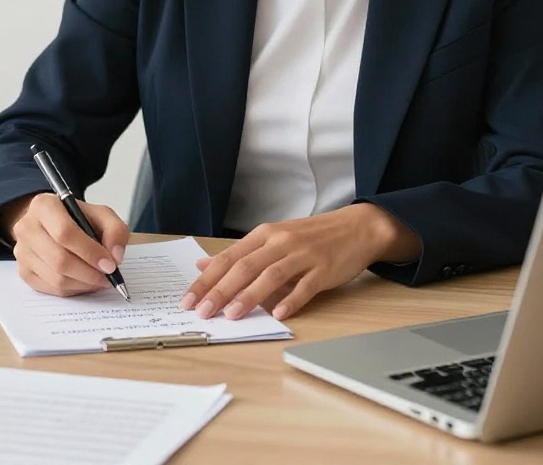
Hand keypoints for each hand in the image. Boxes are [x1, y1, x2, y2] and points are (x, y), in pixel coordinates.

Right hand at [3, 193, 129, 296]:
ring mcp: (22, 251)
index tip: (110, 265)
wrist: (53, 224)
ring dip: (83, 284)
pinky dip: (72, 289)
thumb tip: (115, 258)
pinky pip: (51, 289)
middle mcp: (27, 227)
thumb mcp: (101, 214)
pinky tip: (84, 282)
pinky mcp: (23, 271)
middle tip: (108, 277)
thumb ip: (115, 230)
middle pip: (59, 259)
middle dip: (89, 273)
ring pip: (56, 278)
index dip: (90, 252)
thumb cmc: (77, 219)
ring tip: (99, 279)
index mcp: (44, 205)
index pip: (65, 233)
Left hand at [179, 203, 420, 321]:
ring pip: (271, 275)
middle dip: (220, 290)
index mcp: (264, 235)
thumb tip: (203, 266)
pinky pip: (305, 286)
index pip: (228, 258)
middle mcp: (280, 242)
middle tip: (203, 311)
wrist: (355, 227)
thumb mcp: (272, 238)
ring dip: (250, 296)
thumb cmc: (310, 237)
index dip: (207, 279)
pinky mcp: (323, 268)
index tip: (188, 299)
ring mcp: (303, 254)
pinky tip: (279, 314)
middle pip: (245, 266)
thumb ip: (240, 253)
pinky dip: (291, 300)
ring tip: (232, 314)